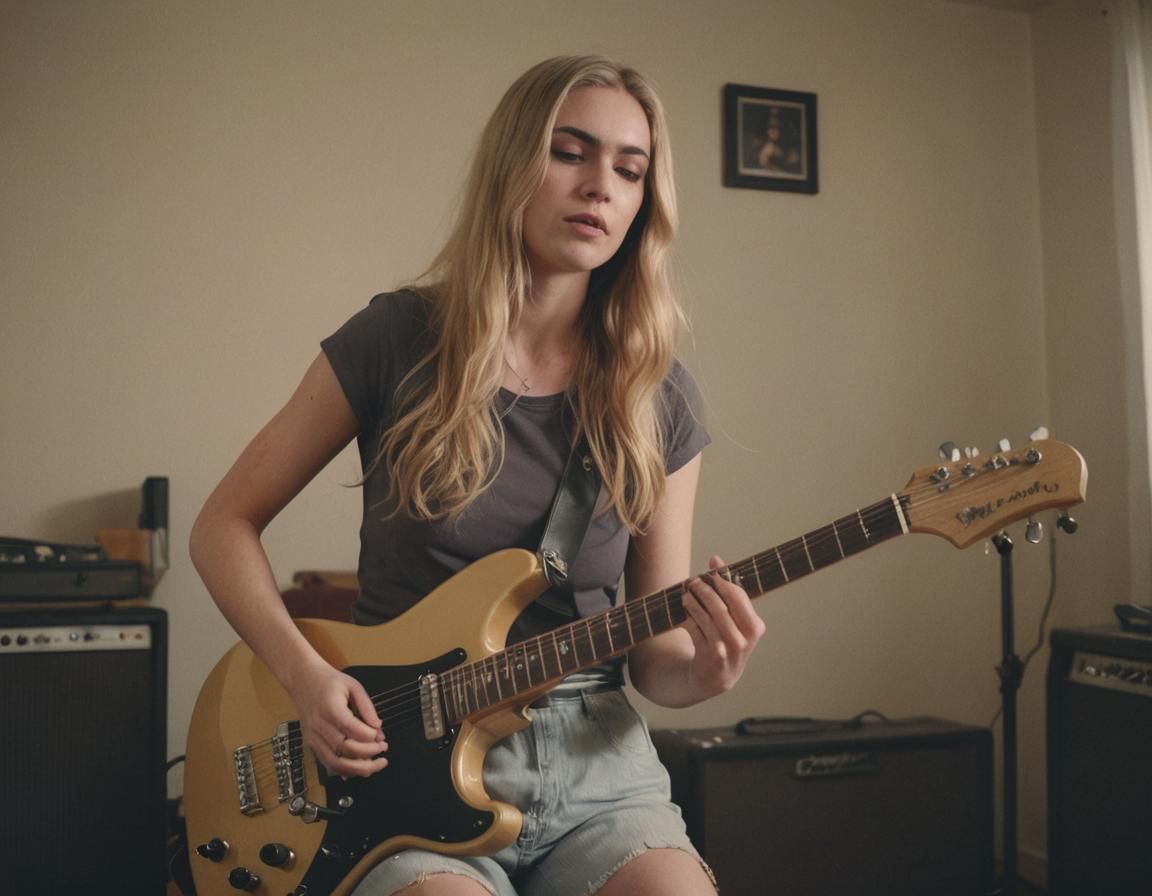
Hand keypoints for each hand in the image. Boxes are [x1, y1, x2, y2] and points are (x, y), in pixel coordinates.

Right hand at [290, 662, 388, 777]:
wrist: (302, 680)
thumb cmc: (328, 681)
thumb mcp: (353, 685)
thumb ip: (367, 706)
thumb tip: (378, 726)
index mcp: (331, 708)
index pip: (352, 729)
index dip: (370, 736)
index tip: (381, 736)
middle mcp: (319, 725)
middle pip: (345, 749)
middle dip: (368, 754)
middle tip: (383, 749)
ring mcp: (313, 737)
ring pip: (335, 762)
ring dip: (358, 768)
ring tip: (375, 765)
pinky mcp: (311, 743)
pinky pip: (327, 763)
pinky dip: (343, 770)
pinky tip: (357, 769)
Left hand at [682, 555, 765, 695]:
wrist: (716, 677)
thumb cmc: (726, 640)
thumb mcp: (735, 620)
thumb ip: (728, 592)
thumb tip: (715, 559)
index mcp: (755, 628)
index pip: (739, 596)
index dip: (723, 578)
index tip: (712, 566)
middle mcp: (744, 640)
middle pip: (721, 606)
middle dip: (705, 589)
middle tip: (694, 581)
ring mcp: (727, 651)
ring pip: (706, 617)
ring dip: (693, 601)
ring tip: (687, 594)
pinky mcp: (709, 657)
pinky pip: (695, 629)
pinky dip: (688, 616)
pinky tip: (684, 609)